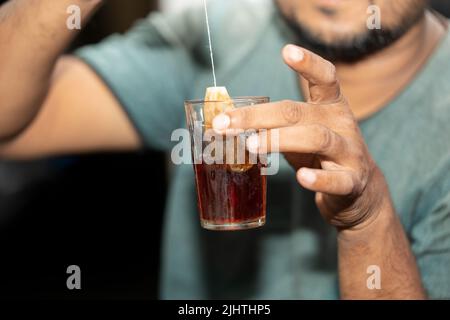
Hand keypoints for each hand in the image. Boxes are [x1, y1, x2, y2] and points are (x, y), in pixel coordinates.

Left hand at [212, 45, 388, 229]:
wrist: (357, 188)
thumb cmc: (320, 154)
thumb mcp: (301, 131)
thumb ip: (273, 123)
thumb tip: (228, 120)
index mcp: (330, 106)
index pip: (324, 78)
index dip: (308, 63)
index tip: (287, 51)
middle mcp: (341, 123)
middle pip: (298, 112)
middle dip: (258, 116)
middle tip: (225, 123)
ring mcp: (349, 152)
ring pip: (317, 139)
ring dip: (280, 139)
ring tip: (251, 145)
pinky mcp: (351, 181)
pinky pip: (336, 180)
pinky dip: (318, 179)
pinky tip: (301, 177)